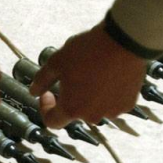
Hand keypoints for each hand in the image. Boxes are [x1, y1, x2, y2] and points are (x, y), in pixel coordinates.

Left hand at [30, 23, 146, 126]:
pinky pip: (113, 102)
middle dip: (71, 97)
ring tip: (94, 72)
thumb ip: (42, 80)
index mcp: (71, 108)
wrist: (125, 41)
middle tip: (74, 74)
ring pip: (95, 107)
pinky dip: (109, 93)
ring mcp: (112, 112)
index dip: (46, 109)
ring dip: (91, 96)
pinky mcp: (128, 104)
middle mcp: (91, 116)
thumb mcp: (57, 61)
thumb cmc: (88, 51)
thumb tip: (34, 92)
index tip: (48, 93)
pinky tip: (110, 75)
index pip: (52, 122)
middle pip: (76, 112)